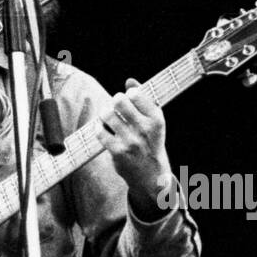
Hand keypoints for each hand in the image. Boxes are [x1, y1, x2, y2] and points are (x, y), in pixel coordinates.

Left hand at [97, 78, 171, 195]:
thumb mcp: (154, 121)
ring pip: (107, 114)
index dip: (129, 94)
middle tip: (116, 107)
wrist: (151, 175)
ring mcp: (130, 141)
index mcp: (156, 120)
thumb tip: (129, 81)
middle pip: (118, 100)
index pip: (136, 94)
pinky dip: (99, 128)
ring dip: (105, 114)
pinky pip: (100, 131)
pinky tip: (103, 129)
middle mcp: (144, 130)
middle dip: (115, 101)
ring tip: (109, 117)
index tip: (130, 100)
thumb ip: (144, 99)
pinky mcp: (118, 152)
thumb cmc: (151, 142)